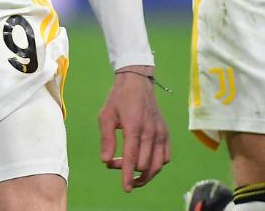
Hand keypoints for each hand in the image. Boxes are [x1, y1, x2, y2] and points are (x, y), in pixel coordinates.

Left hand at [98, 67, 170, 190]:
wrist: (137, 83)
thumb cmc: (118, 99)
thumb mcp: (105, 116)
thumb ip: (106, 139)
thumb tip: (105, 161)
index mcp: (134, 127)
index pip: (132, 158)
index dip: (128, 175)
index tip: (126, 188)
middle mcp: (151, 133)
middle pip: (144, 165)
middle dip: (128, 170)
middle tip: (113, 163)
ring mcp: (161, 134)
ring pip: (158, 165)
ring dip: (144, 173)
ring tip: (130, 172)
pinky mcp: (167, 134)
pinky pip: (166, 157)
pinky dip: (156, 164)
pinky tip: (144, 162)